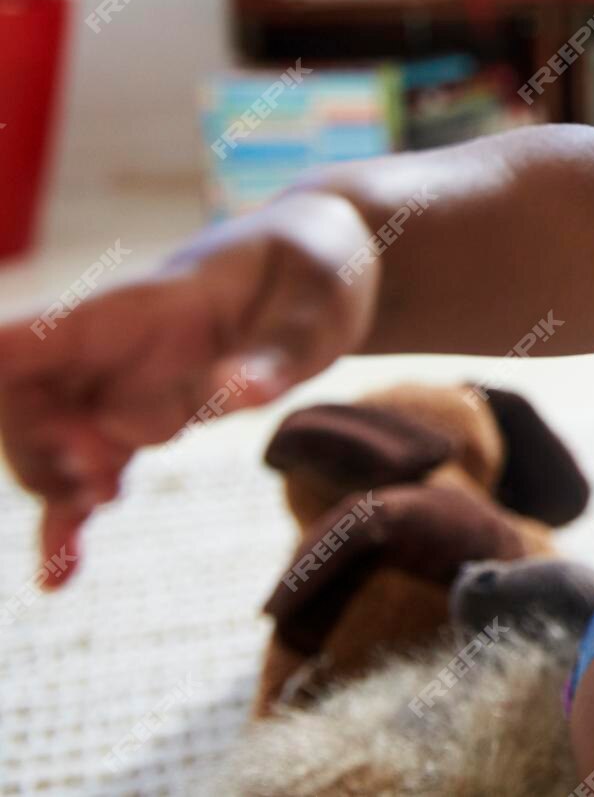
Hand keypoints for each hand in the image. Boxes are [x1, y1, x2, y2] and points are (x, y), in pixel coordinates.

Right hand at [0, 190, 376, 589]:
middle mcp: (110, 350)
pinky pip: (90, 475)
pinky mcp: (144, 420)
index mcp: (133, 309)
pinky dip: (71, 522)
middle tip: (107, 479)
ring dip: (56, 492)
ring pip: (48, 447)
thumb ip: (274, 354)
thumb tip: (238, 397)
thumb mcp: (315, 304)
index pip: (22, 339)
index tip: (28, 426)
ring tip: (94, 521)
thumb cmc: (315, 265)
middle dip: (42, 453)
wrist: (323, 258)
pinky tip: (60, 576)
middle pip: (20, 407)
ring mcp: (122, 387)